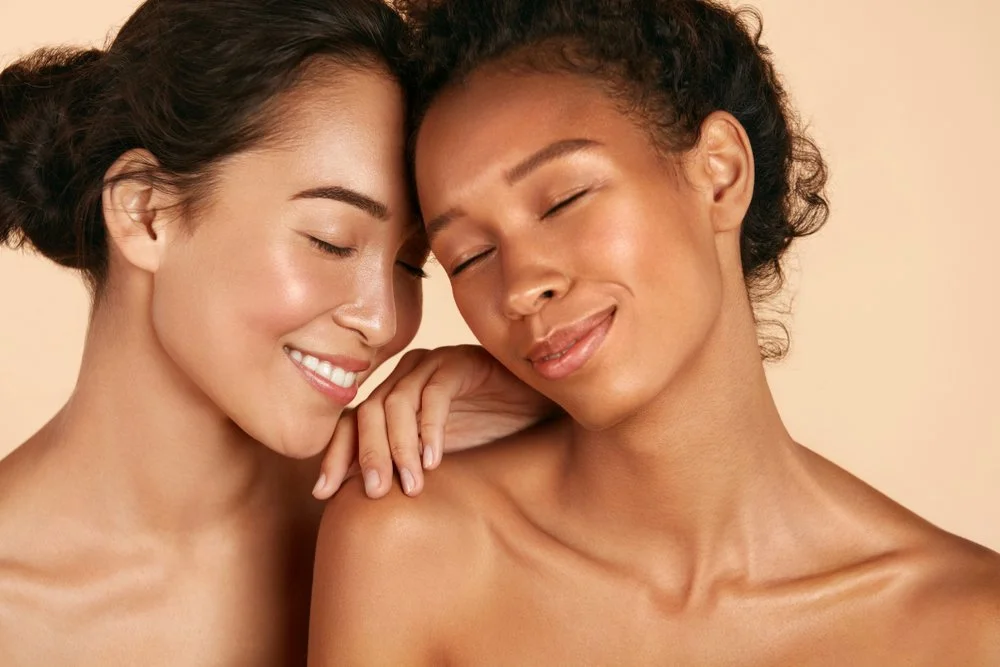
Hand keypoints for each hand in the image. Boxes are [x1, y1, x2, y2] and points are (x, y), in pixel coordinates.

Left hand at [311, 345, 557, 499]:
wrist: (542, 412)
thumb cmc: (491, 435)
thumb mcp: (440, 459)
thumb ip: (405, 471)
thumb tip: (360, 506)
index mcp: (394, 398)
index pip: (351, 422)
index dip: (335, 455)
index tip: (323, 494)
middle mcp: (406, 377)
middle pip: (367, 412)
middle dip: (367, 454)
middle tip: (376, 493)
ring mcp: (433, 366)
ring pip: (397, 403)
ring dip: (400, 447)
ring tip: (411, 484)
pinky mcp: (462, 363)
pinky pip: (436, 394)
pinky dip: (431, 428)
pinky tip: (435, 460)